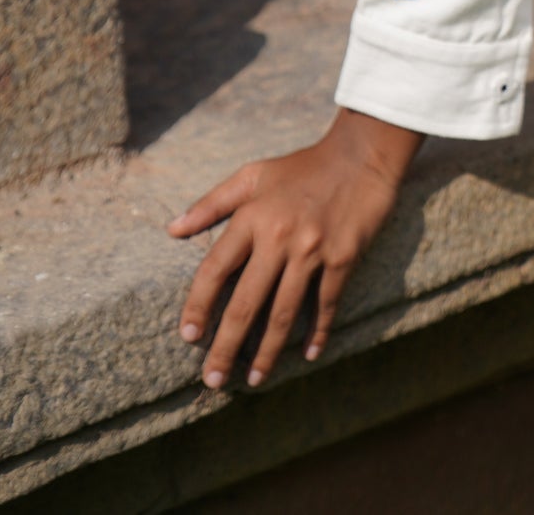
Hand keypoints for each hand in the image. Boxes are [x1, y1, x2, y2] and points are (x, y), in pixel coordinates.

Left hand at [168, 108, 421, 388]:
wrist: (362, 154)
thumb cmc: (303, 166)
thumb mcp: (254, 174)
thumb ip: (212, 203)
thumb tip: (172, 229)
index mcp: (252, 217)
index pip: (215, 270)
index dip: (198, 306)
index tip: (189, 336)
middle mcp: (279, 237)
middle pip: (245, 304)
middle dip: (226, 346)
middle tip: (213, 380)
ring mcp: (312, 250)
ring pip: (283, 313)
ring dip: (267, 351)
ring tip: (254, 379)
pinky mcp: (343, 258)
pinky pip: (326, 304)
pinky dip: (317, 331)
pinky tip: (309, 354)